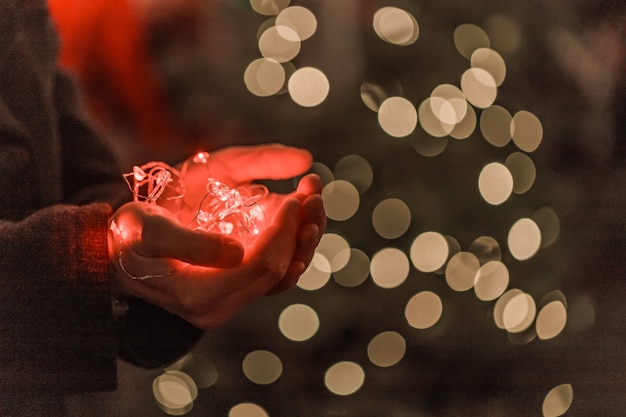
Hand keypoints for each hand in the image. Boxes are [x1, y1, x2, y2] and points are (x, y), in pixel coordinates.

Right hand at [109, 144, 325, 328]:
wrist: (117, 256)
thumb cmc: (129, 239)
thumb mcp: (148, 231)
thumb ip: (191, 245)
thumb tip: (239, 251)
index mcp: (197, 294)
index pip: (260, 266)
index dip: (283, 231)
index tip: (294, 196)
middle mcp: (218, 308)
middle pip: (279, 272)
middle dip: (300, 228)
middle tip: (312, 188)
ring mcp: (227, 303)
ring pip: (282, 275)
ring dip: (302, 236)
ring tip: (313, 198)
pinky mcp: (232, 292)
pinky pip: (273, 275)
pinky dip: (291, 245)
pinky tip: (302, 221)